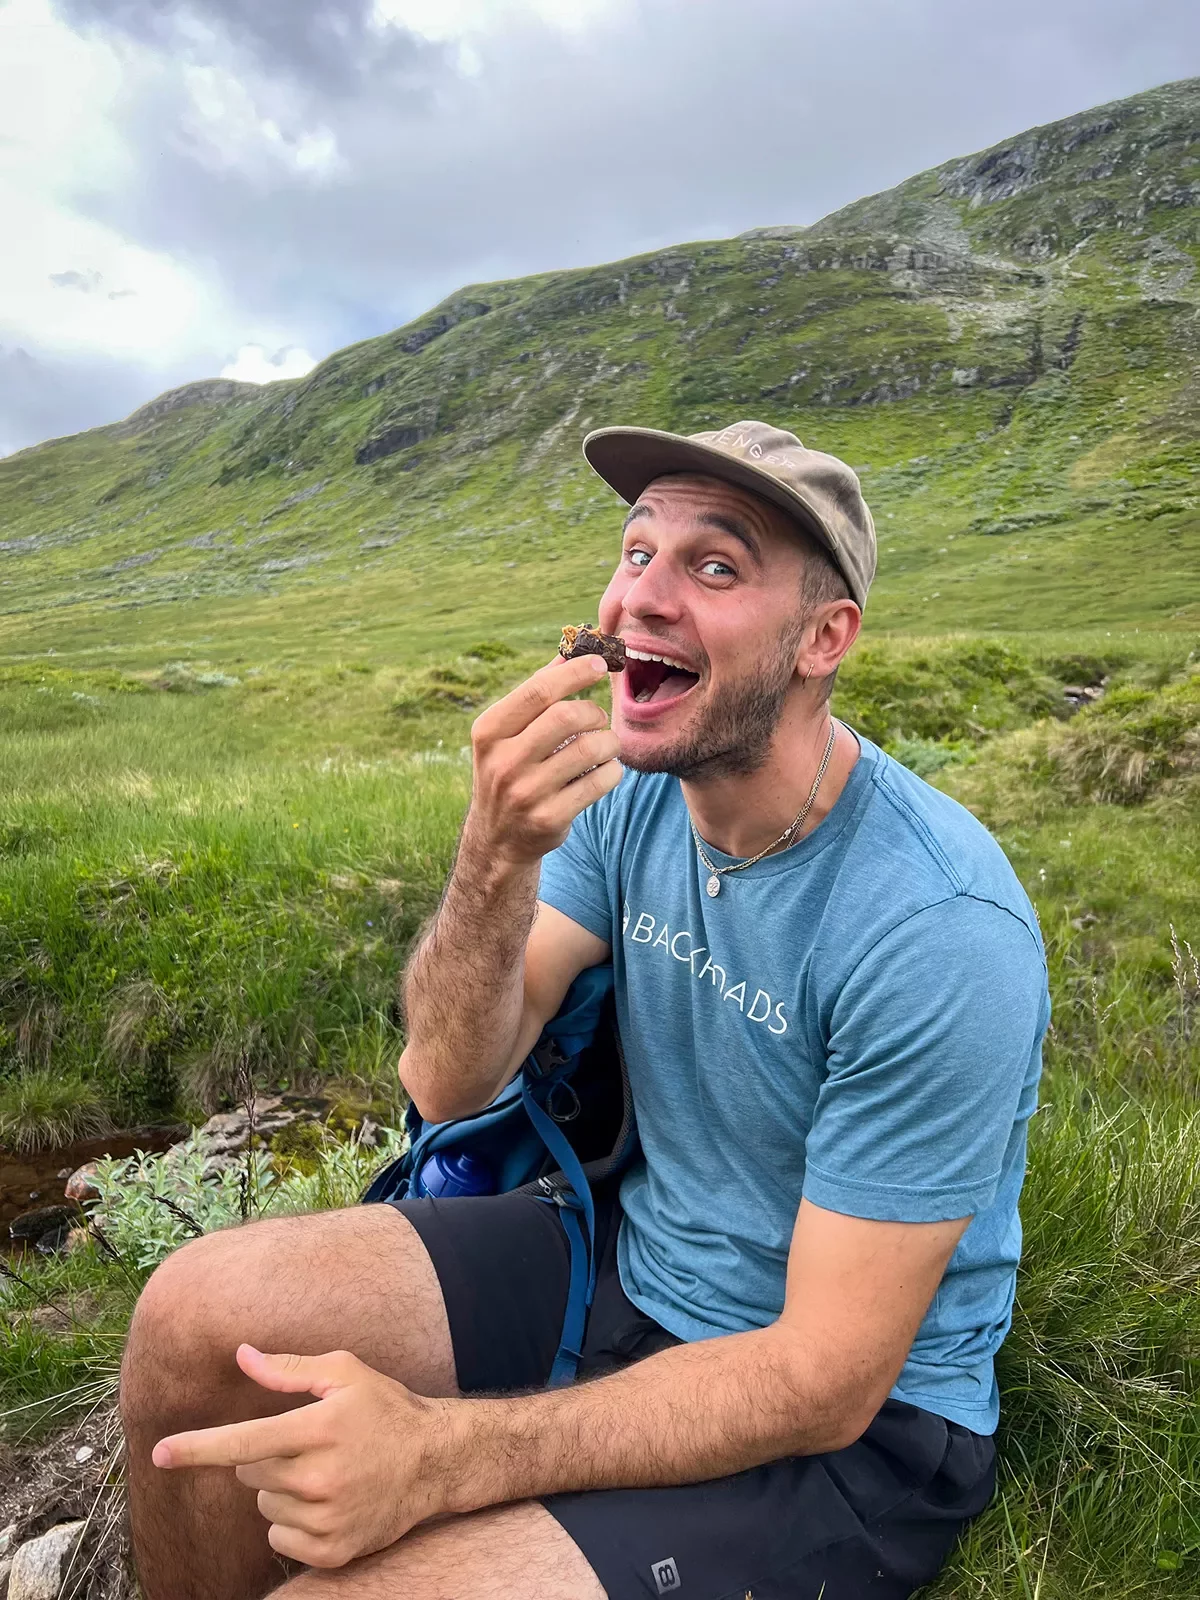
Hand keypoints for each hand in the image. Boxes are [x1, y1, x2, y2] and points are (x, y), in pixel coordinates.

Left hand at [153, 1345, 452, 1568]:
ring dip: (280, 1492)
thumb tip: (242, 1356)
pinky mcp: (333, 1550)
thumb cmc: (384, 1408)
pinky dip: (292, 1525)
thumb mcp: (344, 1373)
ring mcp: (327, 1519)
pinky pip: (280, 1541)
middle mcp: (320, 1478)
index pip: (244, 1441)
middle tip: (306, 1444)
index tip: (158, 1455)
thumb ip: (288, 1369)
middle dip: (265, 1457)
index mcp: (319, 1429)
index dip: (197, 1448)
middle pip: (249, 1473)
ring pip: (265, 1508)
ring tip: (323, 1473)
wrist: (434, 1461)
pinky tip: (325, 1503)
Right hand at [464, 653, 622, 867]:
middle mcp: (503, 762)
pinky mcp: (550, 818)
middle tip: (598, 718)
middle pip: (566, 717)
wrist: (498, 839)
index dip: (574, 673)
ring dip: (609, 742)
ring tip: (605, 745)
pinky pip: (600, 781)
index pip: (537, 691)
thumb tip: (572, 648)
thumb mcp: (508, 732)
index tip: (599, 663)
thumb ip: (538, 692)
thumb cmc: (511, 770)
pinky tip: (604, 770)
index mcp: (489, 731)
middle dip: (594, 712)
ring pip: (590, 749)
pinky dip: (612, 770)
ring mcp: (526, 793)